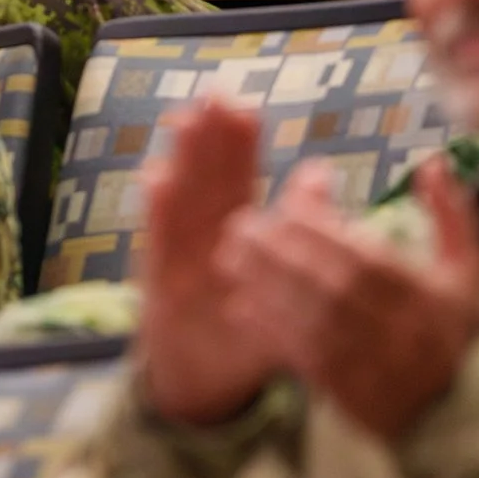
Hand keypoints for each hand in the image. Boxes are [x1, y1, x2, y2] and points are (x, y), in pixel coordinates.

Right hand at [135, 98, 280, 426]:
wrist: (200, 383)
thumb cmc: (247, 334)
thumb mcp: (284, 286)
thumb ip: (301, 231)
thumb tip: (323, 173)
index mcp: (237, 233)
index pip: (239, 179)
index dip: (239, 144)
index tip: (244, 109)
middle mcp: (205, 235)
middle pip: (207, 178)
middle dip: (209, 138)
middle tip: (213, 94)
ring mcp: (179, 254)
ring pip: (182, 198)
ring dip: (182, 162)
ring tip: (185, 120)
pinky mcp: (158, 280)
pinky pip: (158, 240)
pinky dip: (156, 210)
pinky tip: (155, 177)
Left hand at [219, 160, 478, 442]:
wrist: (451, 409)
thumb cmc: (451, 328)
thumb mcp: (468, 269)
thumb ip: (452, 213)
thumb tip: (433, 162)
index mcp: (414, 289)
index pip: (356, 249)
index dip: (316, 224)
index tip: (285, 204)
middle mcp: (385, 322)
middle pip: (322, 280)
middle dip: (276, 249)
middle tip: (240, 223)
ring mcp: (359, 357)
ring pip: (302, 315)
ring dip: (261, 283)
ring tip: (230, 254)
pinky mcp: (337, 385)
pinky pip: (295, 352)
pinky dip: (266, 326)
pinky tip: (240, 301)